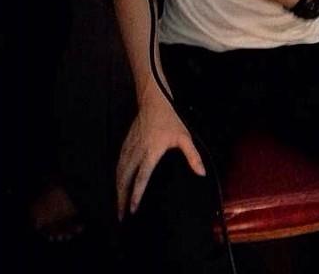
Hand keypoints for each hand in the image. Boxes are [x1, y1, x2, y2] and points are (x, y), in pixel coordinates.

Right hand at [116, 99, 204, 219]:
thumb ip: (192, 156)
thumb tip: (201, 173)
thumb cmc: (171, 120)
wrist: (154, 102)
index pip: (142, 177)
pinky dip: (116, 177)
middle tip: (121, 215)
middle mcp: (137, 151)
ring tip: (118, 205)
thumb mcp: (184, 137)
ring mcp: (129, 147)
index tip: (133, 208)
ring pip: (119, 172)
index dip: (136, 194)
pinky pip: (118, 164)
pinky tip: (118, 185)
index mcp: (151, 152)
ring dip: (117, 190)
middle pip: (125, 178)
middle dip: (121, 198)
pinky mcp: (125, 144)